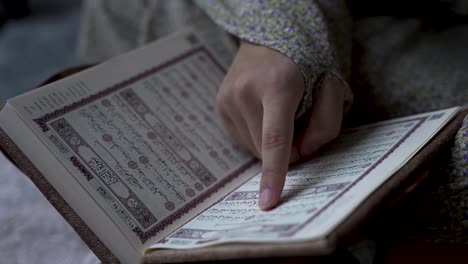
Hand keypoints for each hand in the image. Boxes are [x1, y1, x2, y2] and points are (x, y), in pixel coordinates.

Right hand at [217, 42, 344, 209]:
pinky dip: (256, 135)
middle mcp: (245, 92)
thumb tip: (301, 154)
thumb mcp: (331, 85)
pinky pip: (241, 137)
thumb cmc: (307, 61)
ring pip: (252, 147)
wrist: (271, 37)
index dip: (274, 174)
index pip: (275, 139)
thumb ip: (326, 123)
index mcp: (277, 85)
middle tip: (299, 123)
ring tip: (279, 113)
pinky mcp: (219, 104)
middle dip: (287, 150)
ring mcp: (227, 98)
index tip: (267, 202)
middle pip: (265, 148)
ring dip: (269, 143)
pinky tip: (263, 113)